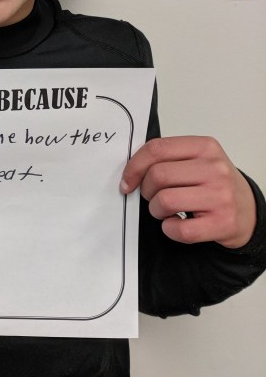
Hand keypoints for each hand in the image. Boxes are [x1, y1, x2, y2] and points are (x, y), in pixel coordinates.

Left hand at [121, 136, 256, 248]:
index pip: (157, 149)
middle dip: (146, 190)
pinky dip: (169, 229)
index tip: (127, 181)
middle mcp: (215, 168)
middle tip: (151, 196)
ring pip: (165, 200)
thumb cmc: (214, 183)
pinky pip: (180, 229)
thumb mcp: (197, 159)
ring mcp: (220, 196)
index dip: (134, 166)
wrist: (247, 210)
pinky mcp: (222, 222)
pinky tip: (175, 224)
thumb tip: (131, 169)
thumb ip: (168, 158)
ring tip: (165, 210)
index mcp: (204, 147)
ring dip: (156, 210)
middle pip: (158, 175)